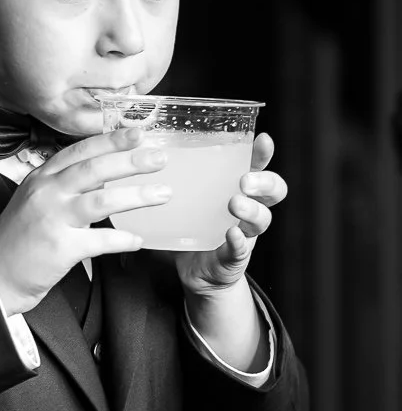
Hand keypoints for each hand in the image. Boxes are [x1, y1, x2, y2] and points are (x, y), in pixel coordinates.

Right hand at [0, 127, 171, 315]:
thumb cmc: (18, 238)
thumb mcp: (36, 200)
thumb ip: (66, 186)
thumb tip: (104, 177)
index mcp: (41, 178)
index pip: (79, 150)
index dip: (110, 140)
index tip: (137, 133)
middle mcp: (46, 193)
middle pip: (93, 169)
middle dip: (129, 161)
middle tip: (158, 157)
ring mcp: (52, 219)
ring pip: (100, 200)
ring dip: (136, 196)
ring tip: (163, 193)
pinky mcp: (59, 248)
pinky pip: (100, 241)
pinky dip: (123, 240)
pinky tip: (138, 240)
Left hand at [173, 132, 286, 296]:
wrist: (195, 271)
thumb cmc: (190, 225)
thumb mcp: (185, 196)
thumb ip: (171, 174)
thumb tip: (137, 145)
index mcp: (236, 188)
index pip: (257, 165)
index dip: (263, 153)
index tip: (263, 139)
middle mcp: (247, 208)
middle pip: (273, 190)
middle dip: (264, 182)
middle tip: (245, 180)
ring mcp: (245, 233)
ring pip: (262, 219)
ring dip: (251, 210)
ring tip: (236, 204)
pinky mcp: (234, 256)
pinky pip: (242, 249)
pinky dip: (238, 241)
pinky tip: (231, 235)